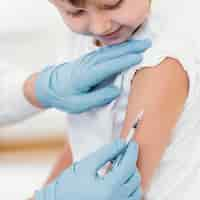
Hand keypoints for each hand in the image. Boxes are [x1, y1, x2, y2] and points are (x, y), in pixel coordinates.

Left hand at [35, 39, 150, 112]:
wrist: (48, 86)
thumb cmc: (64, 96)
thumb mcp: (79, 104)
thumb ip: (98, 98)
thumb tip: (115, 91)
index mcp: (86, 75)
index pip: (108, 66)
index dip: (124, 61)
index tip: (138, 57)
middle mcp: (88, 64)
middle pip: (111, 54)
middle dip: (130, 48)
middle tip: (146, 44)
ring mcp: (88, 60)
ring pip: (109, 50)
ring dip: (125, 46)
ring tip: (139, 43)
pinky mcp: (88, 59)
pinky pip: (104, 51)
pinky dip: (116, 48)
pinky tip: (123, 47)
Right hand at [35, 139, 141, 199]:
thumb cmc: (68, 186)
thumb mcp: (86, 165)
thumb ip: (106, 153)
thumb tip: (120, 144)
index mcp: (108, 189)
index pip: (128, 166)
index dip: (131, 152)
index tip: (132, 144)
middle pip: (134, 178)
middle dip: (131, 162)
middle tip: (123, 153)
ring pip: (136, 190)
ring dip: (131, 175)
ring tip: (120, 166)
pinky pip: (131, 198)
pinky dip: (129, 187)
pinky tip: (118, 179)